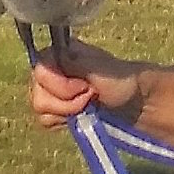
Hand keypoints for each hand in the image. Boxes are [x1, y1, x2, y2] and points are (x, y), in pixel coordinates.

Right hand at [30, 39, 144, 128]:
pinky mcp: (56, 110)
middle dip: (65, 102)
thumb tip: (47, 60)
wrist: (136, 103)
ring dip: (65, 111)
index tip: (85, 88)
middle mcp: (50, 70)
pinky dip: (62, 121)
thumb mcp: (98, 68)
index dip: (60, 86)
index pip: (39, 71)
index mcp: (57, 53)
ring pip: (40, 107)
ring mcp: (51, 91)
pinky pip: (45, 120)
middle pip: (37, 92)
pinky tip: (80, 115)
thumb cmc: (120, 81)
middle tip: (89, 98)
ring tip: (87, 106)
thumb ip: (71, 64)